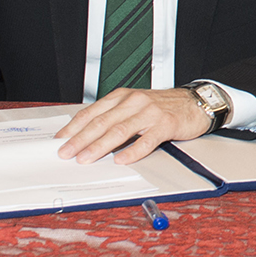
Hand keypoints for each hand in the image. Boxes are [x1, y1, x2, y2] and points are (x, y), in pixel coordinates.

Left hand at [57, 87, 210, 164]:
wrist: (195, 102)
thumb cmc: (163, 106)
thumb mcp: (134, 105)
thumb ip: (114, 116)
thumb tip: (89, 136)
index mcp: (122, 97)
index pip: (92, 113)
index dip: (74, 127)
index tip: (60, 141)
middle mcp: (133, 102)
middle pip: (102, 122)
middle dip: (81, 139)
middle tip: (66, 153)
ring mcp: (149, 113)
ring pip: (119, 131)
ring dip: (100, 146)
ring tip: (86, 158)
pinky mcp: (165, 124)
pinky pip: (146, 140)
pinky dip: (132, 151)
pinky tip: (121, 160)